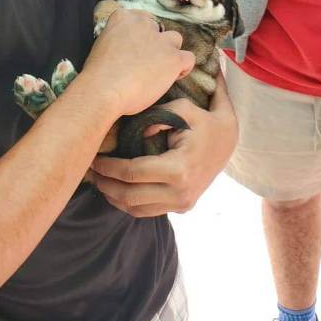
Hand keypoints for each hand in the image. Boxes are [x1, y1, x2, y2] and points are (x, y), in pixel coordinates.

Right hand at [81, 8, 194, 117]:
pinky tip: (173, 77)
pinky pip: (188, 58)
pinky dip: (183, 68)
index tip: (136, 49)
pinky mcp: (173, 58)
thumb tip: (126, 49)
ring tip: (159, 70)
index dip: (140, 36)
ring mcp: (161, 40)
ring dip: (169, 52)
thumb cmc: (97, 75)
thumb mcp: (103, 45)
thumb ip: (118, 40)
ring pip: (174, 40)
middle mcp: (144, 24)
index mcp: (123, 18)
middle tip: (145, 63)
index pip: (140, 19)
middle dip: (154, 43)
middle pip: (157, 29)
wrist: (104, 90)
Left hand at [89, 74, 236, 216]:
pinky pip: (147, 211)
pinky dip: (127, 203)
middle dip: (104, 184)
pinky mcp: (182, 207)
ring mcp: (182, 204)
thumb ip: (155, 116)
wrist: (231, 142)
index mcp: (178, 170)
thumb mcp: (182, 109)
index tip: (93, 158)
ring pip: (136, 209)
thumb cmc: (205, 121)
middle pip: (129, 196)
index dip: (108, 167)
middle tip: (89, 171)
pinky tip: (115, 189)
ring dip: (112, 197)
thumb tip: (128, 128)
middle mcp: (180, 193)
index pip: (131, 173)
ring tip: (98, 180)